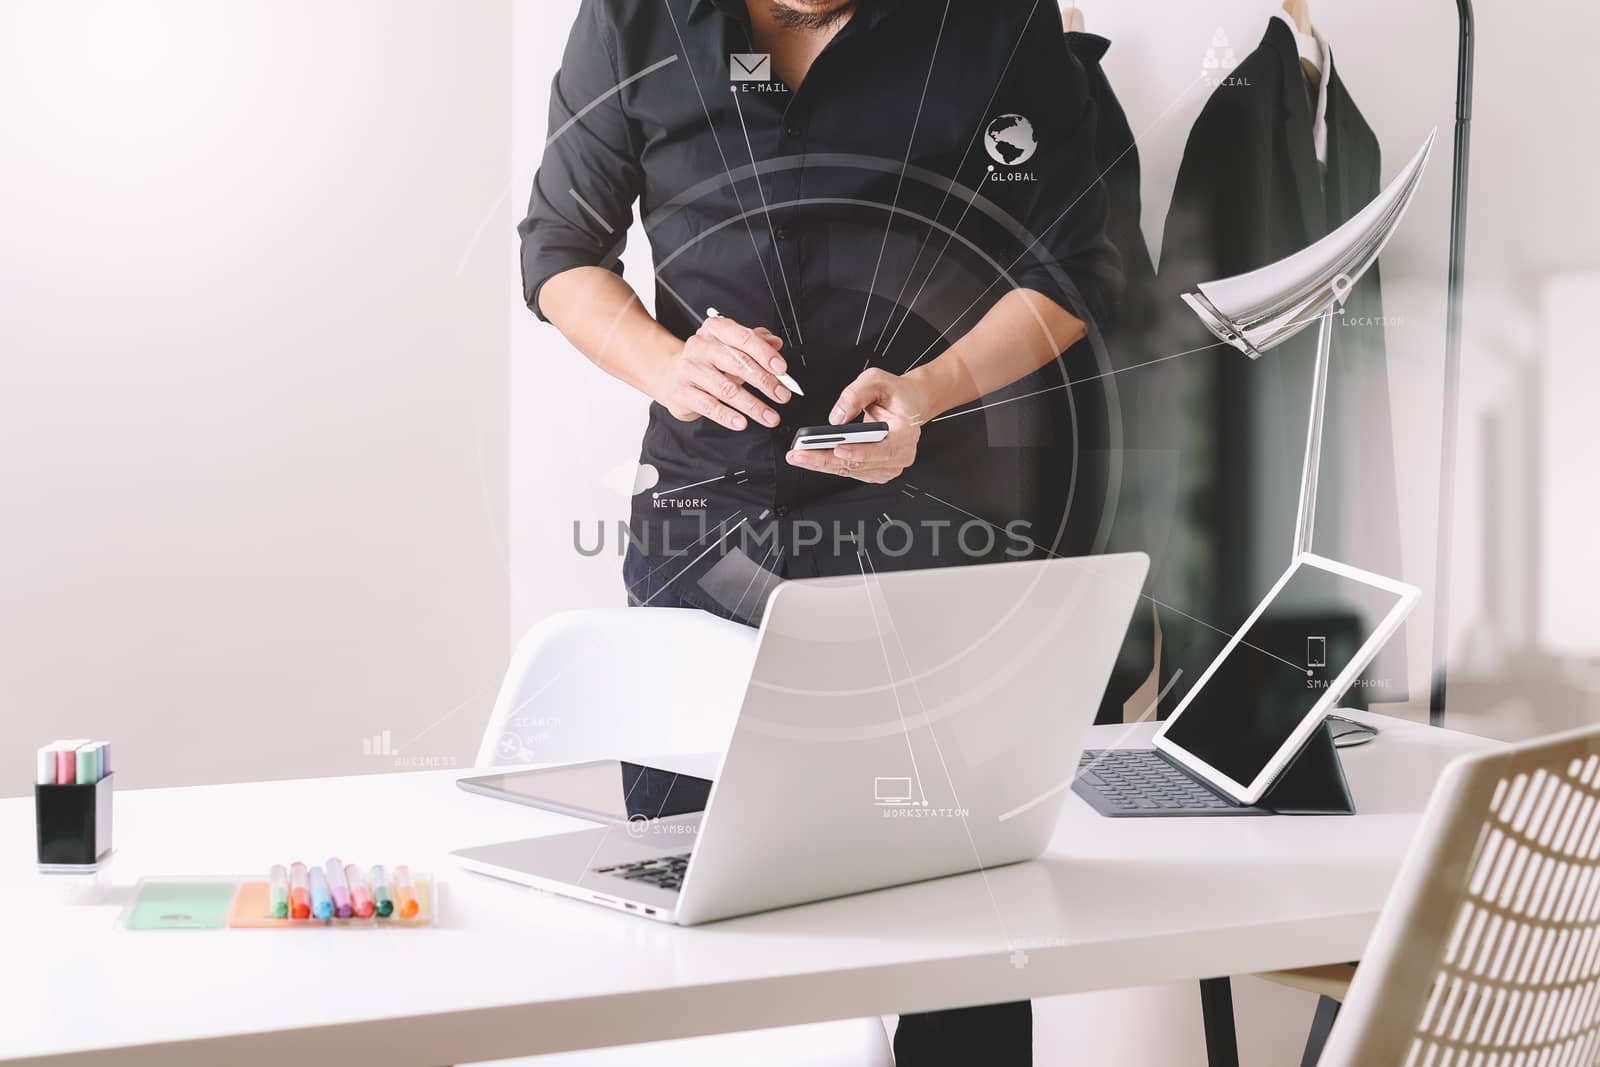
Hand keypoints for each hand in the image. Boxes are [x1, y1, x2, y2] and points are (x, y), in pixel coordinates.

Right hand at [653, 316, 791, 430]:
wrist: (668, 373)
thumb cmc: (705, 360)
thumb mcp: (730, 345)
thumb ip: (755, 343)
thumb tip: (776, 343)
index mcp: (716, 330)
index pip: (744, 338)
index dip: (765, 354)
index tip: (781, 369)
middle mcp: (701, 347)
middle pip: (738, 364)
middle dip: (765, 382)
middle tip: (782, 395)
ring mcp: (690, 370)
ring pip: (726, 389)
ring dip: (752, 405)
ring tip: (769, 416)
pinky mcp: (682, 393)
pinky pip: (709, 406)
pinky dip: (728, 416)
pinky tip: (741, 422)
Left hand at [785, 368, 935, 483]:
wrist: (909, 403)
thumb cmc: (896, 393)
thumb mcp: (877, 380)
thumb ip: (856, 395)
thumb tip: (836, 417)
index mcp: (906, 434)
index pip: (883, 450)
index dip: (859, 452)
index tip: (837, 449)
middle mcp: (900, 455)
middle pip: (859, 464)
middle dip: (826, 459)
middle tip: (800, 454)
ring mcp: (888, 467)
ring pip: (851, 470)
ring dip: (822, 464)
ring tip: (799, 456)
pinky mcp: (876, 471)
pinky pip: (850, 471)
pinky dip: (829, 465)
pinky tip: (811, 458)